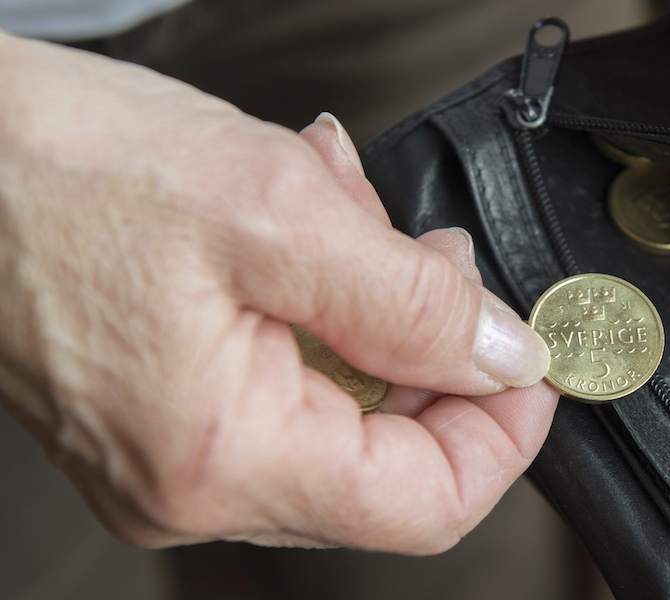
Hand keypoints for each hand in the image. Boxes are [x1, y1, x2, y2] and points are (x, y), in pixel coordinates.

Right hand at [0, 32, 553, 551]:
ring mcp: (171, 456)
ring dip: (374, 311)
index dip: (504, 433)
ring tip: (345, 214)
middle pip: (389, 459)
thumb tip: (504, 355)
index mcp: (224, 457)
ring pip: (342, 410)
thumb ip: (412, 302)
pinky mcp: (161, 414)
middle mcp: (192, 484)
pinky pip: (285, 384)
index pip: (426, 504)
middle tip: (433, 258)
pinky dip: (319, 307)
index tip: (535, 358)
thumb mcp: (276, 210)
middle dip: (437, 349)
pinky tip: (301, 231)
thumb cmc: (50, 168)